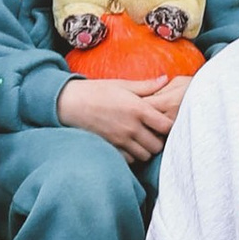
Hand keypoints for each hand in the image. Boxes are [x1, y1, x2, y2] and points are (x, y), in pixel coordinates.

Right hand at [57, 72, 180, 162]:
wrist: (69, 103)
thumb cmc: (96, 91)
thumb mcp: (122, 85)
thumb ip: (147, 86)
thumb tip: (165, 79)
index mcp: (138, 109)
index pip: (166, 126)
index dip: (168, 125)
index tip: (163, 121)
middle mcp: (131, 127)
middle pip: (158, 145)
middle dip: (158, 140)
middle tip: (153, 133)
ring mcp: (120, 140)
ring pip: (145, 155)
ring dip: (146, 149)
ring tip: (141, 139)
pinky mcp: (111, 148)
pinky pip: (130, 160)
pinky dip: (133, 155)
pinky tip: (129, 145)